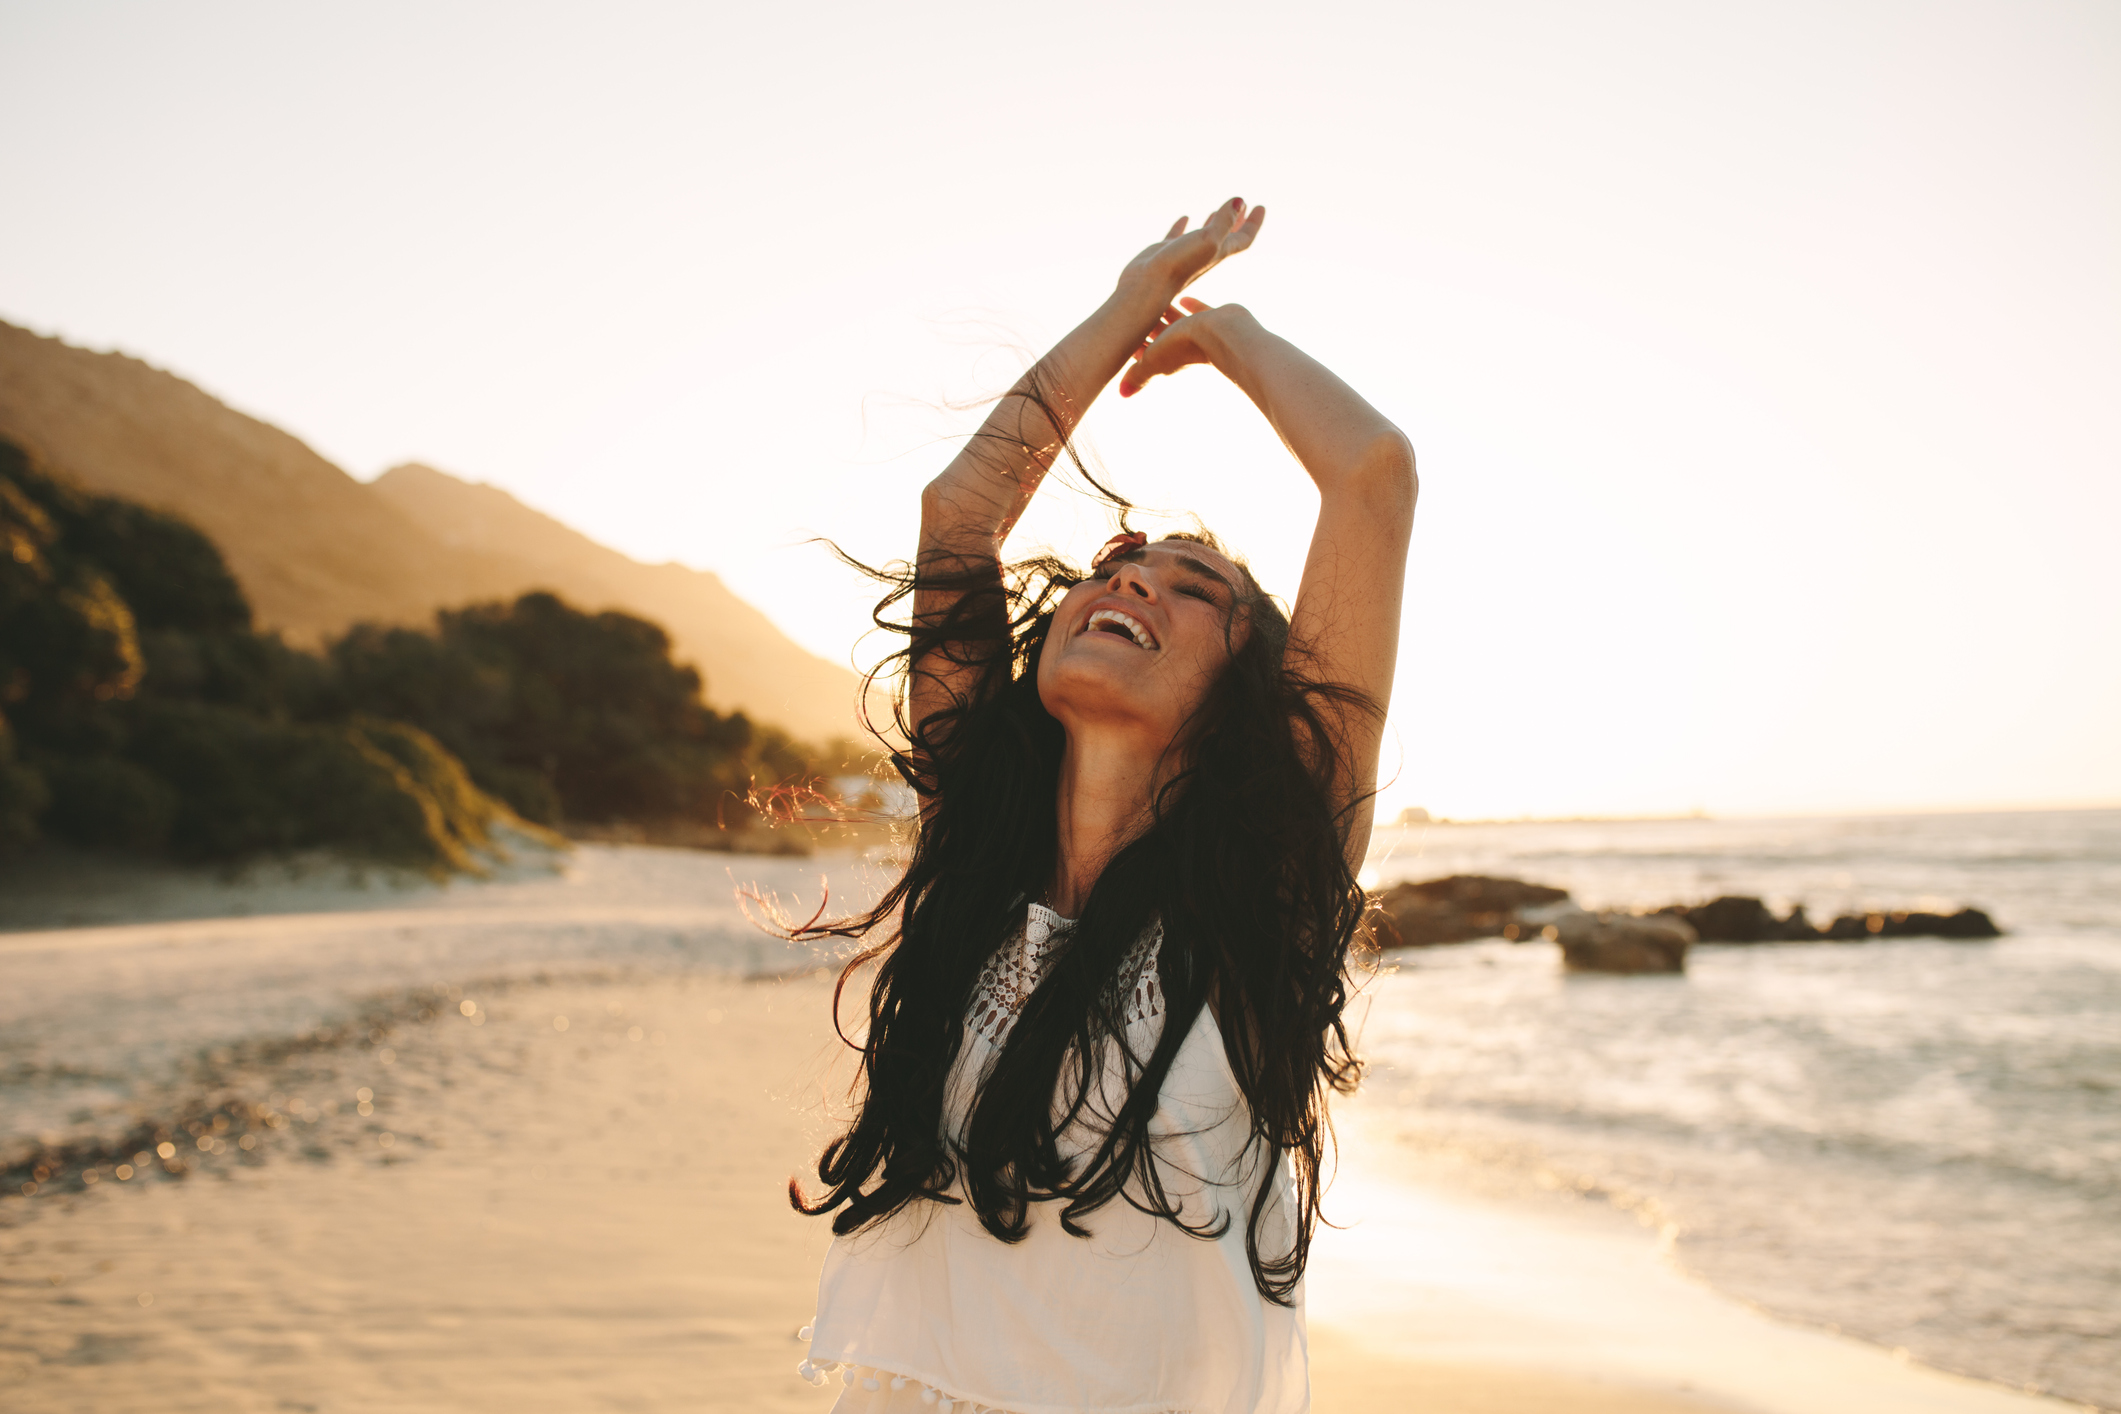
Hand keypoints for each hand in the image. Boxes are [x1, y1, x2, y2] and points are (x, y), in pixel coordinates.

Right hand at [1117, 198, 1265, 302]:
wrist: (1147, 288)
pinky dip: (1183, 226)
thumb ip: (1225, 221)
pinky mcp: (1165, 253)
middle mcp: (1204, 255)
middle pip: (1227, 237)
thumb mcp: (1208, 240)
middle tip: (1245, 207)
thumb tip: (1241, 201)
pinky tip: (1185, 217)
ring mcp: (1184, 254)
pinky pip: (1177, 236)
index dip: (1254, 223)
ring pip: (1202, 237)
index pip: (1243, 238)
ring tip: (1215, 211)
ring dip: (1212, 223)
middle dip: (1237, 222)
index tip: (1261, 206)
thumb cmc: (1179, 266)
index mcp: (1219, 253)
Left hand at [1118, 298, 1250, 397]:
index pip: (1146, 354)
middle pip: (1161, 337)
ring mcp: (1201, 334)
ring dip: (1167, 315)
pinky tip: (1183, 298)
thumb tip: (1122, 395)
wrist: (1222, 333)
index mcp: (1168, 360)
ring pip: (1179, 323)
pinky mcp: (1216, 320)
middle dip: (1148, 329)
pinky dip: (1191, 306)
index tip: (1121, 334)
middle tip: (1134, 312)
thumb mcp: (1154, 361)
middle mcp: (1184, 348)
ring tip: (1155, 303)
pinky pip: (1200, 312)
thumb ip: (1138, 376)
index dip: (1133, 346)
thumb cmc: (1185, 347)